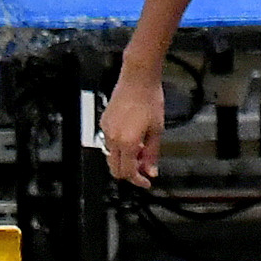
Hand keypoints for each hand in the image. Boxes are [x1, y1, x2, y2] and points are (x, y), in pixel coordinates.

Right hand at [101, 62, 167, 185]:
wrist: (138, 79)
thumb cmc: (148, 98)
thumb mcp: (156, 130)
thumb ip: (152, 154)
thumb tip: (151, 170)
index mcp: (127, 142)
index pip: (128, 173)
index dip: (138, 180)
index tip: (145, 182)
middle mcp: (113, 139)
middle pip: (115, 169)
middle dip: (129, 171)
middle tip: (143, 166)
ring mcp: (106, 131)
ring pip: (112, 157)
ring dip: (125, 158)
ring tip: (140, 147)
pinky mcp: (104, 123)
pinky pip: (109, 143)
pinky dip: (120, 146)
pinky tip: (132, 137)